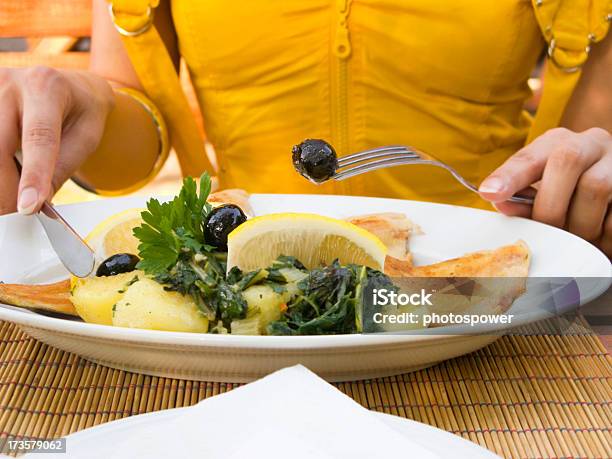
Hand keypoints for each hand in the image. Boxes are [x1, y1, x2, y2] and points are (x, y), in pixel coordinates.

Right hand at [0, 66, 113, 214]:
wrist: (72, 85)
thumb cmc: (82, 111)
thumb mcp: (86, 139)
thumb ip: (61, 168)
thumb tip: (36, 204)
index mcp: (47, 88)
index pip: (38, 138)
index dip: (32, 175)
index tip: (27, 207)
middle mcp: (10, 82)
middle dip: (6, 187)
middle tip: (19, 211)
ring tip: (13, 193)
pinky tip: (6, 173)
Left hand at [479, 127, 611, 256]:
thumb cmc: (570, 189)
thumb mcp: (543, 186)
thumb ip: (522, 196)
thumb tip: (500, 202)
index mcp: (559, 142)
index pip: (530, 156)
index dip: (509, 176)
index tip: (489, 193)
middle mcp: (592, 143)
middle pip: (566, 162)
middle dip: (549, 205)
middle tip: (546, 228)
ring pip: (595, 188)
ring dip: (578, 221)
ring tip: (574, 233)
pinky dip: (603, 232)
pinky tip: (597, 234)